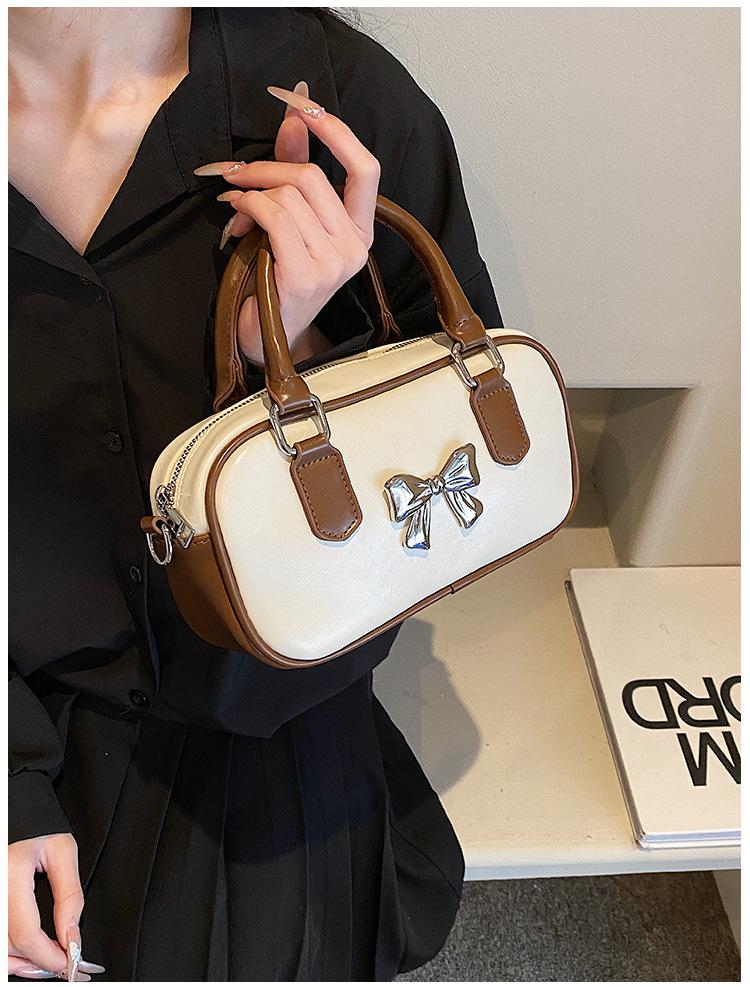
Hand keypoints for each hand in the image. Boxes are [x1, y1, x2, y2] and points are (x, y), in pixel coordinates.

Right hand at [8, 834, 103, 980]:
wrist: (15, 811)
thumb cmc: (36, 824)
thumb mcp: (62, 851)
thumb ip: (69, 894)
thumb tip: (71, 933)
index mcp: (11, 874)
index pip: (26, 932)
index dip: (48, 955)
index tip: (67, 961)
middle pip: (8, 946)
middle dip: (36, 962)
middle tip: (60, 962)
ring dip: (19, 961)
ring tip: (43, 958)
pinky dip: (8, 950)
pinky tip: (24, 950)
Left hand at [194, 82, 380, 366]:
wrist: (266, 337)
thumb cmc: (277, 277)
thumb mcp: (292, 221)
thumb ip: (297, 168)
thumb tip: (296, 115)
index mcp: (360, 232)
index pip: (365, 169)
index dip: (336, 131)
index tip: (303, 105)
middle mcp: (355, 248)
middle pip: (312, 177)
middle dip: (267, 166)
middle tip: (235, 173)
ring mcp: (333, 264)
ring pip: (288, 196)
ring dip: (251, 192)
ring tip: (236, 207)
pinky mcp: (306, 275)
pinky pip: (274, 217)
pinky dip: (249, 206)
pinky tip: (236, 216)